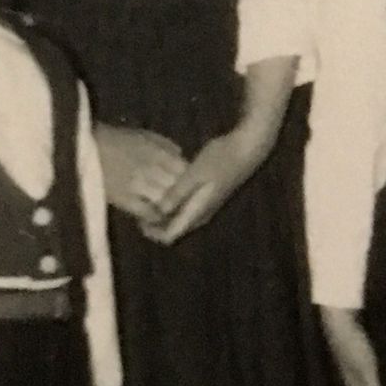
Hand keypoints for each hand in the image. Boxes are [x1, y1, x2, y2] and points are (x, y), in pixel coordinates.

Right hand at [93, 123, 186, 224]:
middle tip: (188, 203)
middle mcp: (151, 169)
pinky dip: (154, 217)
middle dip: (184, 196)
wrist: (84, 147)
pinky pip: (146, 212)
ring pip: (165, 201)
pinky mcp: (124, 199)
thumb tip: (183, 158)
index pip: (185, 170)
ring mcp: (138, 185)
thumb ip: (167, 146)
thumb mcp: (145, 135)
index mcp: (158, 153)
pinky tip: (156, 218)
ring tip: (173, 212)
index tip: (195, 187)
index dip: (192, 181)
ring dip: (171, 208)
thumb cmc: (116, 139)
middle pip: (177, 187)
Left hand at [149, 124, 275, 243]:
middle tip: (139, 206)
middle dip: (155, 223)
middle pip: (173, 229)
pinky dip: (173, 204)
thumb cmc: (221, 159)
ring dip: (164, 213)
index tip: (138, 218)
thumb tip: (158, 212)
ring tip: (149, 197)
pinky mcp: (209, 196)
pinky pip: (186, 208)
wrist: (248, 149)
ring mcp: (207, 206)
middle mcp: (201, 214)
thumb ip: (177, 193)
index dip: (151, 232)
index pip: (170, 235)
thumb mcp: (195, 174)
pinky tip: (166, 187)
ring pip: (180, 219)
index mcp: (197, 212)